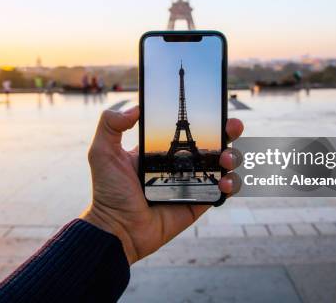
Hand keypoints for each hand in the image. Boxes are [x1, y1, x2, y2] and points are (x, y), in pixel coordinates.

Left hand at [81, 106, 243, 263]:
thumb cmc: (109, 193)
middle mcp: (181, 164)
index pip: (188, 128)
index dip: (205, 117)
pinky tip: (224, 181)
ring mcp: (193, 183)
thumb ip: (110, 125)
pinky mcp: (200, 203)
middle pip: (214, 143)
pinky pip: (223, 191)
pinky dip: (231, 184)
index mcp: (162, 150)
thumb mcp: (102, 153)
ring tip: (226, 159)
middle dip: (229, 131)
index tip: (216, 106)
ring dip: (233, 156)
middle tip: (232, 126)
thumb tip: (135, 108)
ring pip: (224, 165)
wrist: (118, 229)